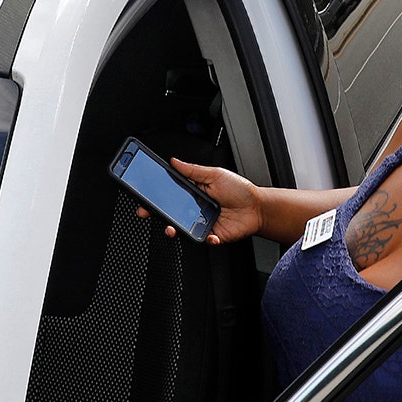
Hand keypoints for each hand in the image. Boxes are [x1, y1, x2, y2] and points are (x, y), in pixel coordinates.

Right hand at [135, 159, 262, 244]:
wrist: (258, 207)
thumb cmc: (239, 189)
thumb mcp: (215, 174)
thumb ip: (193, 170)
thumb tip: (174, 161)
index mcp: (194, 192)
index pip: (170, 194)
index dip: (156, 196)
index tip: (144, 196)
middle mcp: (194, 208)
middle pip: (170, 213)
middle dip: (156, 214)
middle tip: (147, 212)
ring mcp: (201, 223)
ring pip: (182, 229)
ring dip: (174, 229)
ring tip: (171, 228)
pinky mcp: (212, 235)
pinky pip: (202, 239)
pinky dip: (205, 239)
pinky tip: (209, 235)